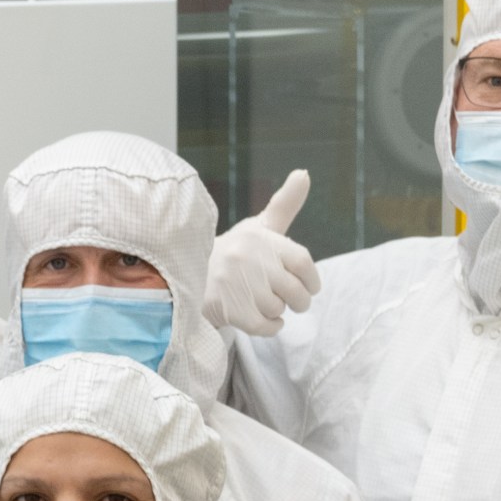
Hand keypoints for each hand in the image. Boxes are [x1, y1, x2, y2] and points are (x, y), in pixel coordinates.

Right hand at [201, 168, 319, 337]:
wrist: (189, 276)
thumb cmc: (235, 252)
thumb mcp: (258, 227)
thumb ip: (284, 204)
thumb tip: (304, 173)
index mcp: (259, 237)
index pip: (302, 261)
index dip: (312, 278)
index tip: (310, 285)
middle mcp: (248, 257)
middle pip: (295, 291)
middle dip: (299, 300)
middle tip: (293, 301)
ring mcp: (236, 283)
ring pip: (278, 309)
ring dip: (277, 311)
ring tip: (264, 303)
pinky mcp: (227, 307)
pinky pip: (264, 326)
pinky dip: (271, 327)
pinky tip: (265, 319)